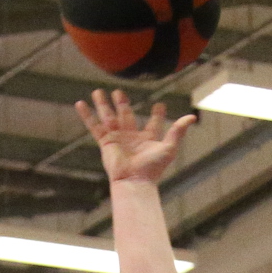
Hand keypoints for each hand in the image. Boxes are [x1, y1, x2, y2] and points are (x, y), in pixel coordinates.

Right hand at [75, 89, 195, 183]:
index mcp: (148, 138)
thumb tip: (192, 116)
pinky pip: (94, 126)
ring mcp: (117, 138)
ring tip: (98, 91)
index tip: (160, 105)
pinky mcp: (106, 142)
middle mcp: (131, 137)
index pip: (153, 123)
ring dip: (103, 104)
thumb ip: (178, 131)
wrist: (134, 181)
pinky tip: (80, 103)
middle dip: (122, 103)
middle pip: (126, 115)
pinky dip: (86, 115)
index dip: (157, 115)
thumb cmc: (153, 167)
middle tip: (119, 92)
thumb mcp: (169, 147)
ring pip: (108, 116)